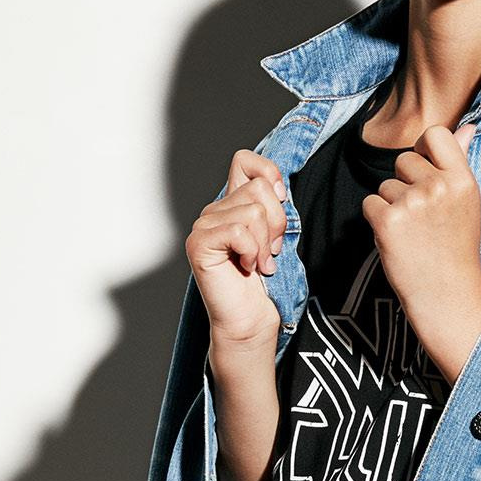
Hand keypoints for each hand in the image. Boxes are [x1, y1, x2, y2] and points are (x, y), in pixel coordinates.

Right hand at [186, 148, 286, 345]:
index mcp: (232, 204)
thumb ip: (274, 205)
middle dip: (278, 223)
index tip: (281, 202)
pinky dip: (252, 252)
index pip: (245, 160)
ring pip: (252, 211)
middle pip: (258, 189)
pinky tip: (247, 268)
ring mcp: (203, 226)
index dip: (269, 173)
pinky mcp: (199, 244)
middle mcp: (214, 211)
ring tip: (260, 263)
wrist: (251, 320)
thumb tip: (278, 185)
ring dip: (265, 243)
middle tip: (271, 251)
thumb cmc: (265, 283)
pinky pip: (239, 231)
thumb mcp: (277, 235)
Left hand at [362, 123, 480, 383]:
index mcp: (463, 179)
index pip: (435, 134)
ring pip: (385, 185)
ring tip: (413, 233)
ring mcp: (413, 203)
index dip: (423, 150)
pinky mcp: (388, 222)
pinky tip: (397, 241)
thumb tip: (467, 126)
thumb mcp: (467, 202)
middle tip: (423, 218)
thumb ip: (460, 161)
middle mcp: (439, 186)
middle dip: (405, 185)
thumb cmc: (456, 249)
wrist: (447, 297)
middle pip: (403, 160)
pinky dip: (377, 222)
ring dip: (391, 207)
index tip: (426, 173)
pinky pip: (369, 204)